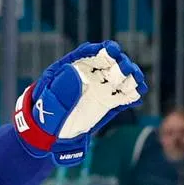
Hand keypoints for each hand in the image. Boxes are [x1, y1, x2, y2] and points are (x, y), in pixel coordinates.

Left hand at [14, 41, 146, 164]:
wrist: (49, 135)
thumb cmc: (45, 115)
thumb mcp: (49, 101)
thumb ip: (62, 88)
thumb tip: (75, 71)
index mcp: (70, 68)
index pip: (86, 54)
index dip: (100, 50)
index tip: (112, 50)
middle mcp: (88, 75)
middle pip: (108, 63)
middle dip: (120, 63)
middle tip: (127, 69)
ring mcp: (99, 88)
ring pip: (119, 78)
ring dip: (130, 77)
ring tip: (137, 82)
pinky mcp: (108, 103)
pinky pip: (122, 96)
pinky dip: (131, 94)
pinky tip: (139, 95)